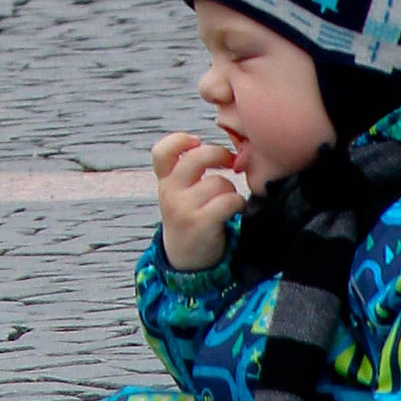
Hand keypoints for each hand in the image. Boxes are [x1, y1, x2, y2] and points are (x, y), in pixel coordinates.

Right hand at [153, 131, 245, 271]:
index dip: (179, 140)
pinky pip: (229, 200)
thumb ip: (191, 172)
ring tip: (229, 200)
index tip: (196, 141)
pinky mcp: (200, 223)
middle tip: (230, 162)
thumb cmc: (191, 218)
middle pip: (197, 157)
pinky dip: (238, 203)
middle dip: (220, 154)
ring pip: (219, 182)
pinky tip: (236, 209)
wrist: (185, 259)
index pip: (162, 152)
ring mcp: (183, 208)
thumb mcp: (179, 194)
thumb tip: (230, 150)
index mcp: (165, 182)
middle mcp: (170, 193)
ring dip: (232, 189)